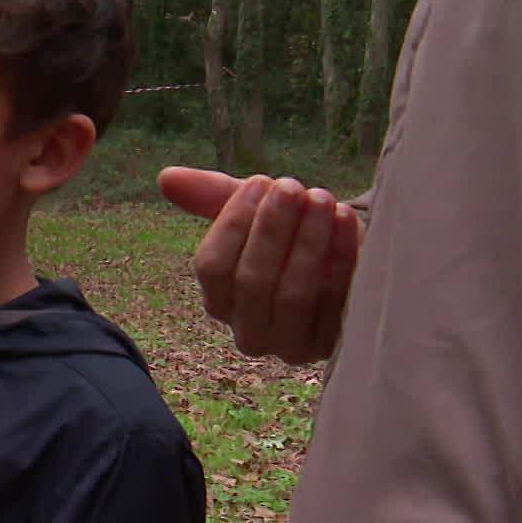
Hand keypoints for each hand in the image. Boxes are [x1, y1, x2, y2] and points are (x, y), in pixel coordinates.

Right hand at [159, 167, 364, 364]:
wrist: (355, 268)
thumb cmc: (295, 240)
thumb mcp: (257, 216)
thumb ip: (212, 198)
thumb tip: (166, 177)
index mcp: (221, 303)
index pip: (211, 267)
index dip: (232, 222)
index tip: (260, 182)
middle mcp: (249, 333)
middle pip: (250, 280)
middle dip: (271, 228)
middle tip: (292, 186)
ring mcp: (291, 346)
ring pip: (291, 293)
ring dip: (307, 240)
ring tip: (322, 198)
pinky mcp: (333, 345)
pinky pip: (333, 301)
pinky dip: (340, 256)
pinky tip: (345, 220)